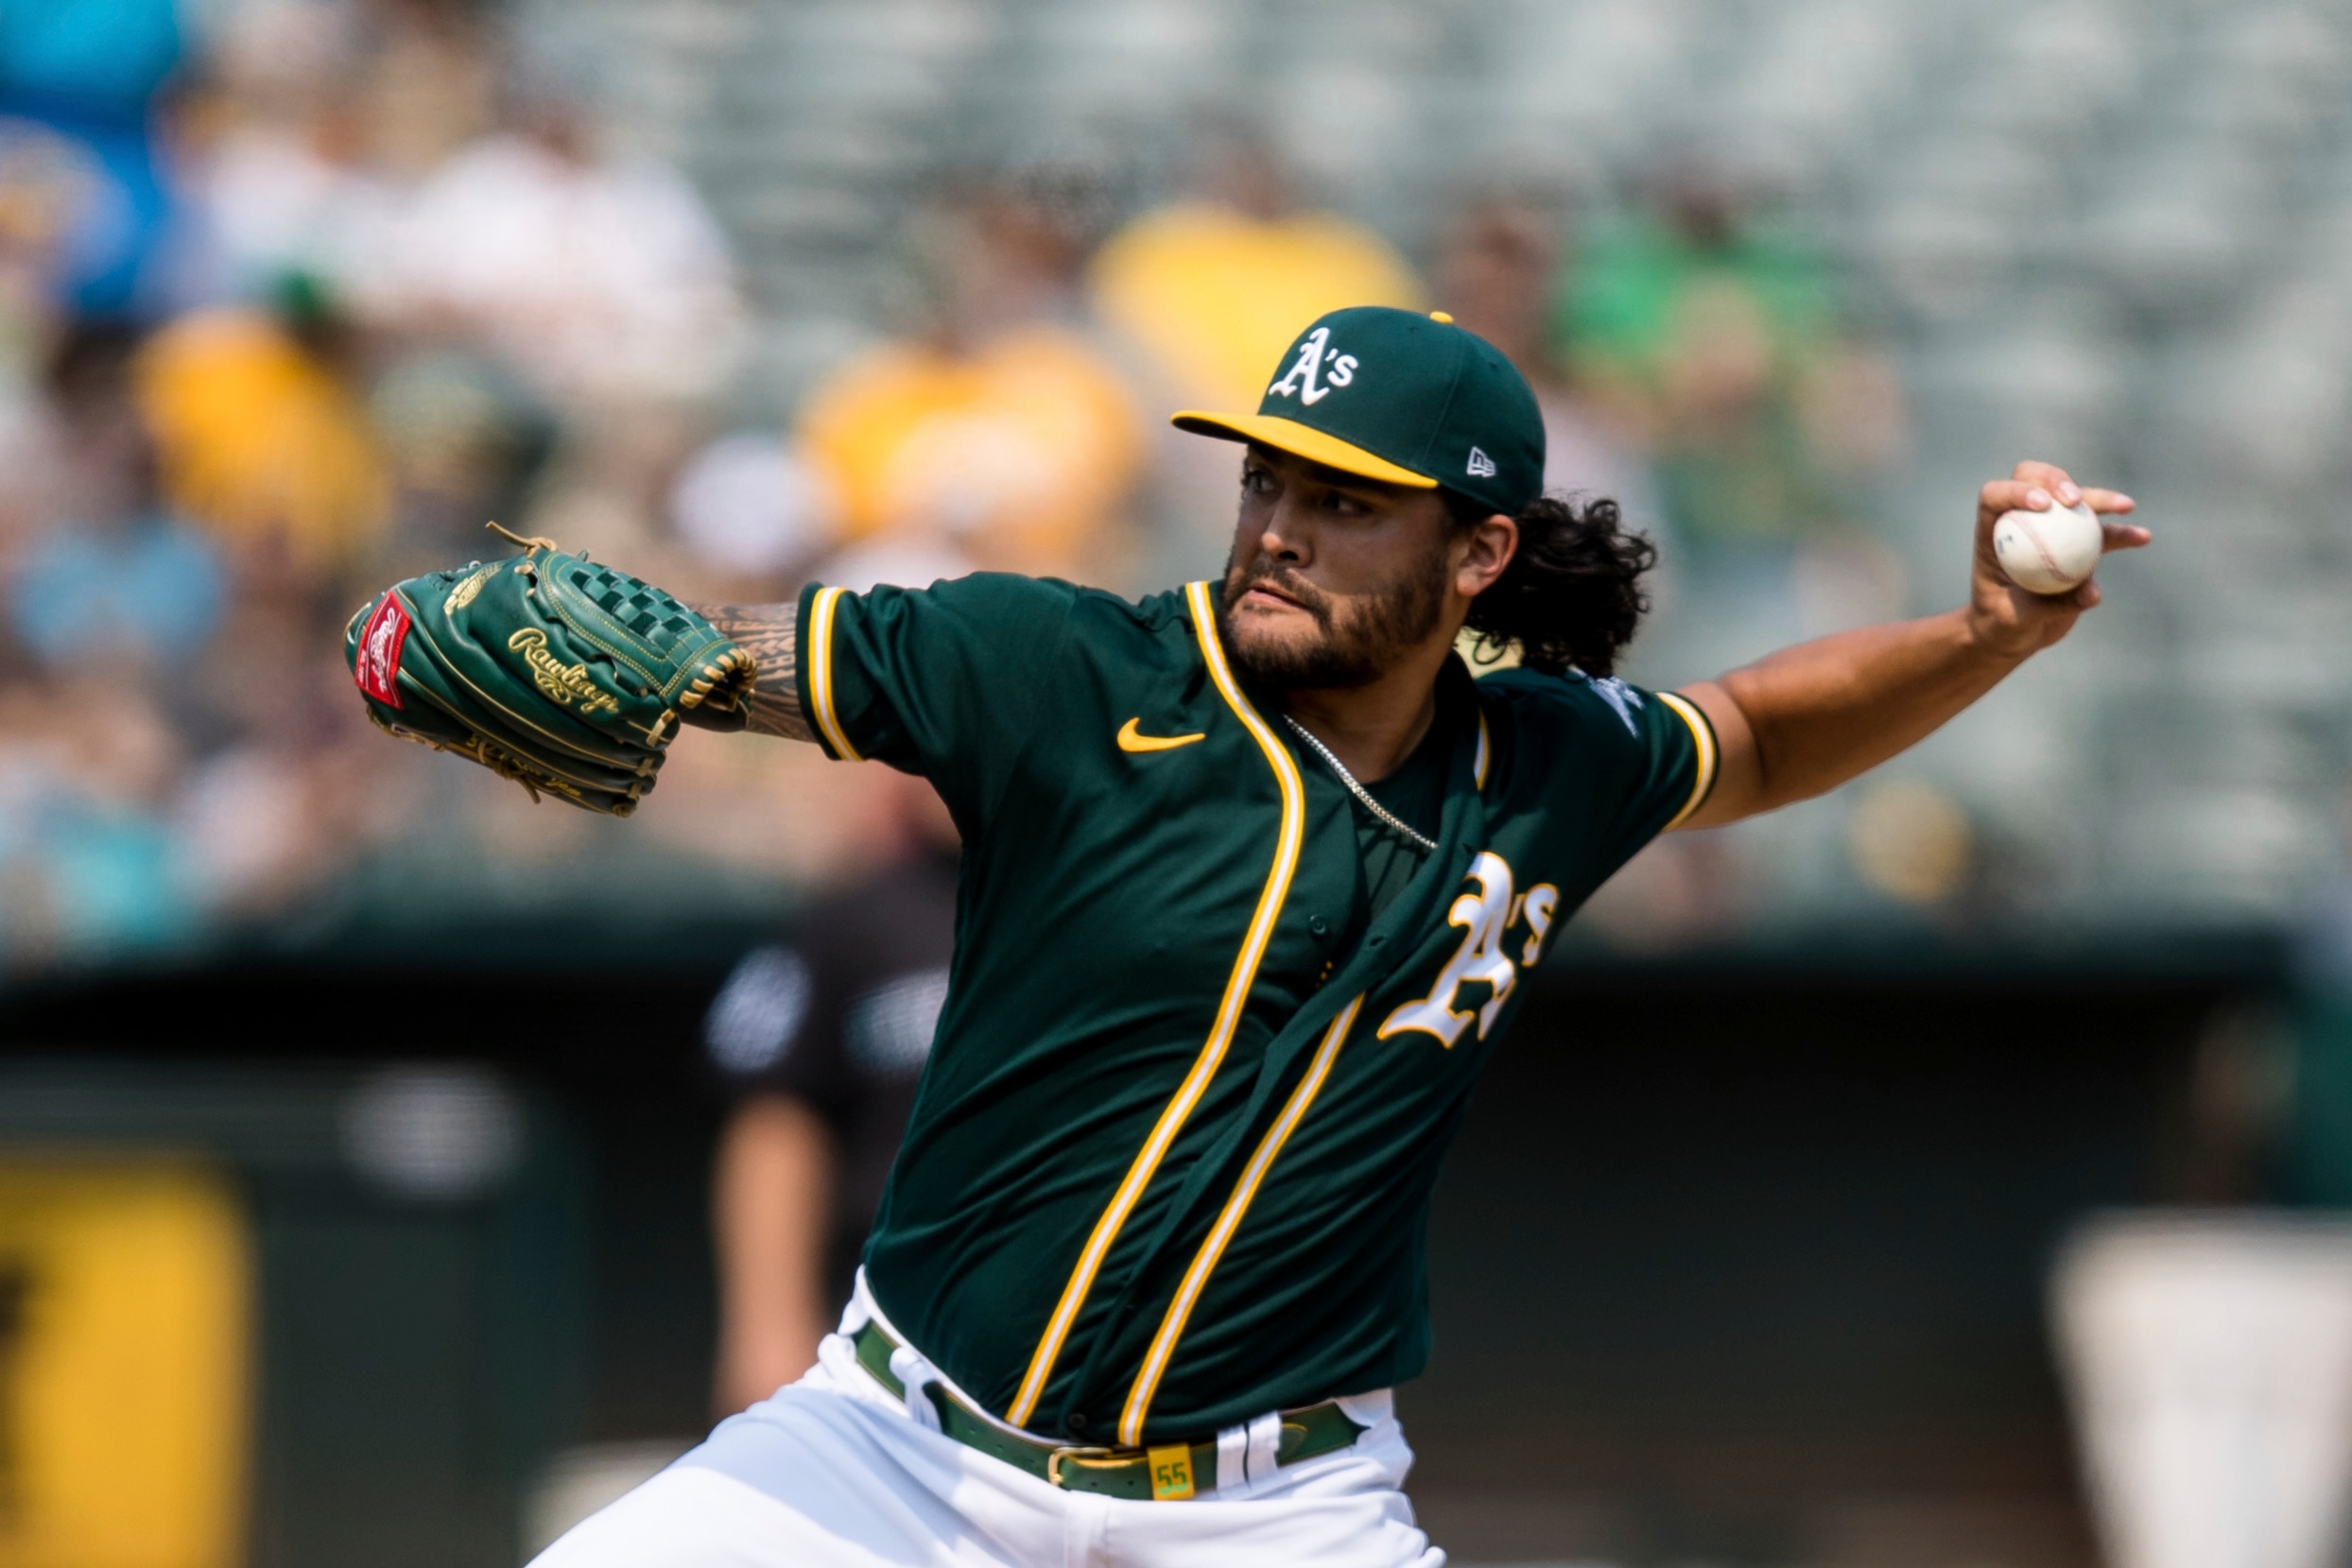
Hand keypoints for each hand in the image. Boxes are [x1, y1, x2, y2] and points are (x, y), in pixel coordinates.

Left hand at [1967, 460, 2147, 659]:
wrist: (2014, 634)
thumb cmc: (2000, 625)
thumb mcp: (2014, 620)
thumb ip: (2049, 606)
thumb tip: (2092, 593)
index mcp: (1992, 532)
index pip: (1996, 497)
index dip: (2016, 491)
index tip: (2042, 505)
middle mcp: (2021, 521)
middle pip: (2035, 481)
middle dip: (2055, 480)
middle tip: (2074, 500)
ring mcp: (2050, 529)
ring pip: (2074, 501)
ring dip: (2100, 499)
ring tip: (2125, 507)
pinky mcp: (2075, 544)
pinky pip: (2101, 533)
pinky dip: (2122, 533)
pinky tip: (2142, 537)